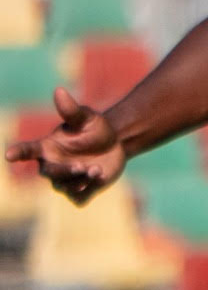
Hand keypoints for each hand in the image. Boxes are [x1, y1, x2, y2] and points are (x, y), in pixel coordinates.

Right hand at [7, 88, 126, 203]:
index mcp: (47, 148)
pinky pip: (79, 198)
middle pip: (49, 173)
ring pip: (65, 187)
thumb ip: (71, 110)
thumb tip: (59, 90)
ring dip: (81, 180)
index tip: (9, 155)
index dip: (18, 153)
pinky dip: (88, 191)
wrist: (115, 145)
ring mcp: (65, 180)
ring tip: (97, 170)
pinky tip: (98, 180)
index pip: (27, 151)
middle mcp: (52, 165)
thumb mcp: (86, 118)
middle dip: (66, 171)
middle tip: (83, 166)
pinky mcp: (81, 191)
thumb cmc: (94, 128)